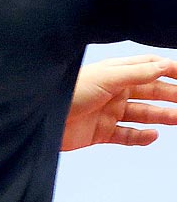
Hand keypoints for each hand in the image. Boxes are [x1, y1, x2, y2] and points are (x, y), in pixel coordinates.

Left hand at [62, 54, 176, 151]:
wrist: (37, 119)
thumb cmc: (67, 92)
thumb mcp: (106, 79)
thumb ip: (137, 73)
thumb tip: (166, 65)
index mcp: (114, 73)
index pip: (148, 68)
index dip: (170, 70)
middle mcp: (113, 91)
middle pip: (150, 92)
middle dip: (172, 96)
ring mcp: (107, 112)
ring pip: (143, 114)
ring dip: (163, 116)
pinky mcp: (100, 133)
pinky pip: (127, 135)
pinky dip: (141, 137)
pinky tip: (153, 135)